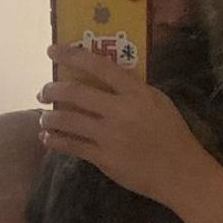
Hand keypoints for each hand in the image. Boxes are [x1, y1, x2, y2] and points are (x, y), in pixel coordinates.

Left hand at [37, 43, 212, 206]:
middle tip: (43, 91)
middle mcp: (119, 110)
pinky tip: (48, 137)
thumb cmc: (172, 134)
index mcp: (135, 92)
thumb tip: (106, 76)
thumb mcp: (158, 102)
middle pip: (75, 92)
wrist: (180, 172)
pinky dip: (55, 140)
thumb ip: (133, 88)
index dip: (72, 55)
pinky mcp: (103, 158)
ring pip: (67, 119)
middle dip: (52, 89)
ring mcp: (109, 135)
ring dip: (49, 116)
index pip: (98, 65)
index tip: (52, 50)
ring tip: (44, 117)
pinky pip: (71, 145)